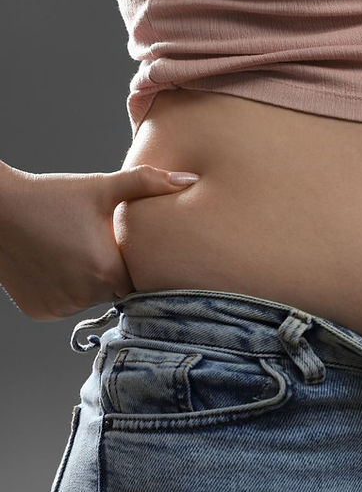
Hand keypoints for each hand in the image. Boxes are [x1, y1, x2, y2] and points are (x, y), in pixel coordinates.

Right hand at [0, 164, 199, 320]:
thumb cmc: (52, 195)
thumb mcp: (102, 188)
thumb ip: (148, 184)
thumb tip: (191, 179)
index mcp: (107, 271)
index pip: (142, 279)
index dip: (138, 263)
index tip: (129, 246)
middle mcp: (83, 296)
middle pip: (118, 290)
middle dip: (115, 271)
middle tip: (97, 244)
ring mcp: (60, 307)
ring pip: (92, 298)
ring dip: (91, 282)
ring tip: (75, 250)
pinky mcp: (40, 312)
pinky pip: (67, 304)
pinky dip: (67, 290)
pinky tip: (57, 264)